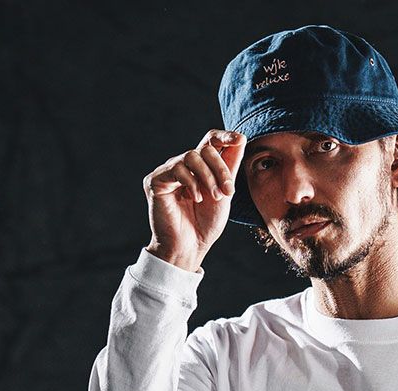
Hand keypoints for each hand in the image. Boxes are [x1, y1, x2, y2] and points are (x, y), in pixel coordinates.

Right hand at [143, 129, 246, 272]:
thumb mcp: (224, 193)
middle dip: (220, 169)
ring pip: (191, 156)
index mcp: (199, 168)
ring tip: (214, 197)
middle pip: (204, 149)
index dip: (224, 136)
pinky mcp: (156, 180)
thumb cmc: (205, 224)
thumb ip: (230, 166)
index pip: (210, 141)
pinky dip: (191, 182)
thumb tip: (241, 138)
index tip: (239, 139)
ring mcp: (168, 172)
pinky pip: (176, 169)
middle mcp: (183, 166)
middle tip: (227, 192)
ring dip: (208, 177)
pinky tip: (196, 199)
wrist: (189, 248)